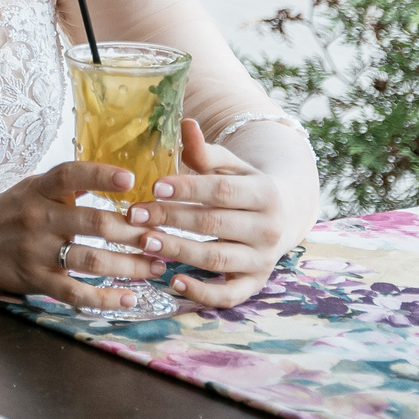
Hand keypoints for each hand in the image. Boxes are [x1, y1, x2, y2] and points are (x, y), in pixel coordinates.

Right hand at [0, 162, 166, 311]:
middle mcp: (37, 218)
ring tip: (156, 266)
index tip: (131, 179)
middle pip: (94, 223)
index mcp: (37, 190)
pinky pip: (76, 293)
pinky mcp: (35, 280)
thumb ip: (65, 187)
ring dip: (130, 266)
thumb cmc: (4, 213)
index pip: (70, 175)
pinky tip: (130, 298)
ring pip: (92, 261)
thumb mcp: (29, 189)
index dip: (101, 175)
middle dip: (135, 232)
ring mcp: (36, 252)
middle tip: (164, 237)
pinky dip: (106, 298)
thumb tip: (117, 180)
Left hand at [124, 120, 291, 307]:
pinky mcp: (255, 283)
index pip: (222, 191)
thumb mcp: (230, 165)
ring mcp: (263, 259)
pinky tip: (173, 282)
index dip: (188, 189)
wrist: (283, 214)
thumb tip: (185, 123)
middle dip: (172, 219)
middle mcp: (269, 229)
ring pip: (217, 259)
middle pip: (214, 224)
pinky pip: (230, 295)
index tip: (154, 186)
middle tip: (135, 214)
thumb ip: (205, 151)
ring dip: (178, 252)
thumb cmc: (243, 184)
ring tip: (144, 242)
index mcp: (264, 194)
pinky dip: (203, 294)